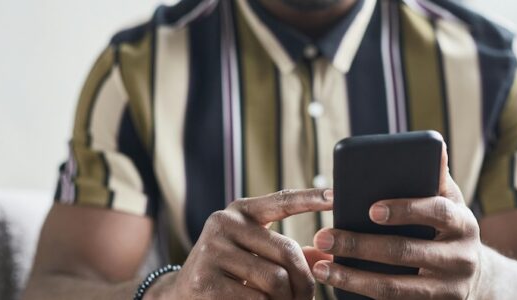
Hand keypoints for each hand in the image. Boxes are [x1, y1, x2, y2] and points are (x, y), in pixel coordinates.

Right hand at [159, 188, 332, 299]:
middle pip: (288, 252)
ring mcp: (212, 250)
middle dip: (304, 282)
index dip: (310, 198)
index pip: (281, 201)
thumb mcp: (255, 255)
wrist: (181, 295)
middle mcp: (224, 222)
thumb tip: (325, 254)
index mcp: (240, 211)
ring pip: (275, 280)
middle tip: (306, 299)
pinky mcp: (206, 281)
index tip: (335, 196)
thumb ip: (288, 253)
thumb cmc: (228, 273)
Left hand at [306, 146, 483, 299]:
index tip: (371, 210)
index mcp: (463, 223)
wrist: (477, 276)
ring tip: (321, 267)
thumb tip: (436, 145)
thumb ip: (436, 178)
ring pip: (394, 288)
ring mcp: (448, 290)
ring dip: (352, 278)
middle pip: (406, 252)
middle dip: (359, 246)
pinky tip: (336, 285)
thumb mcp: (450, 202)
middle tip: (324, 237)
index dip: (406, 210)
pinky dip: (360, 295)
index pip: (437, 212)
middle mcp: (461, 258)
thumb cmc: (449, 228)